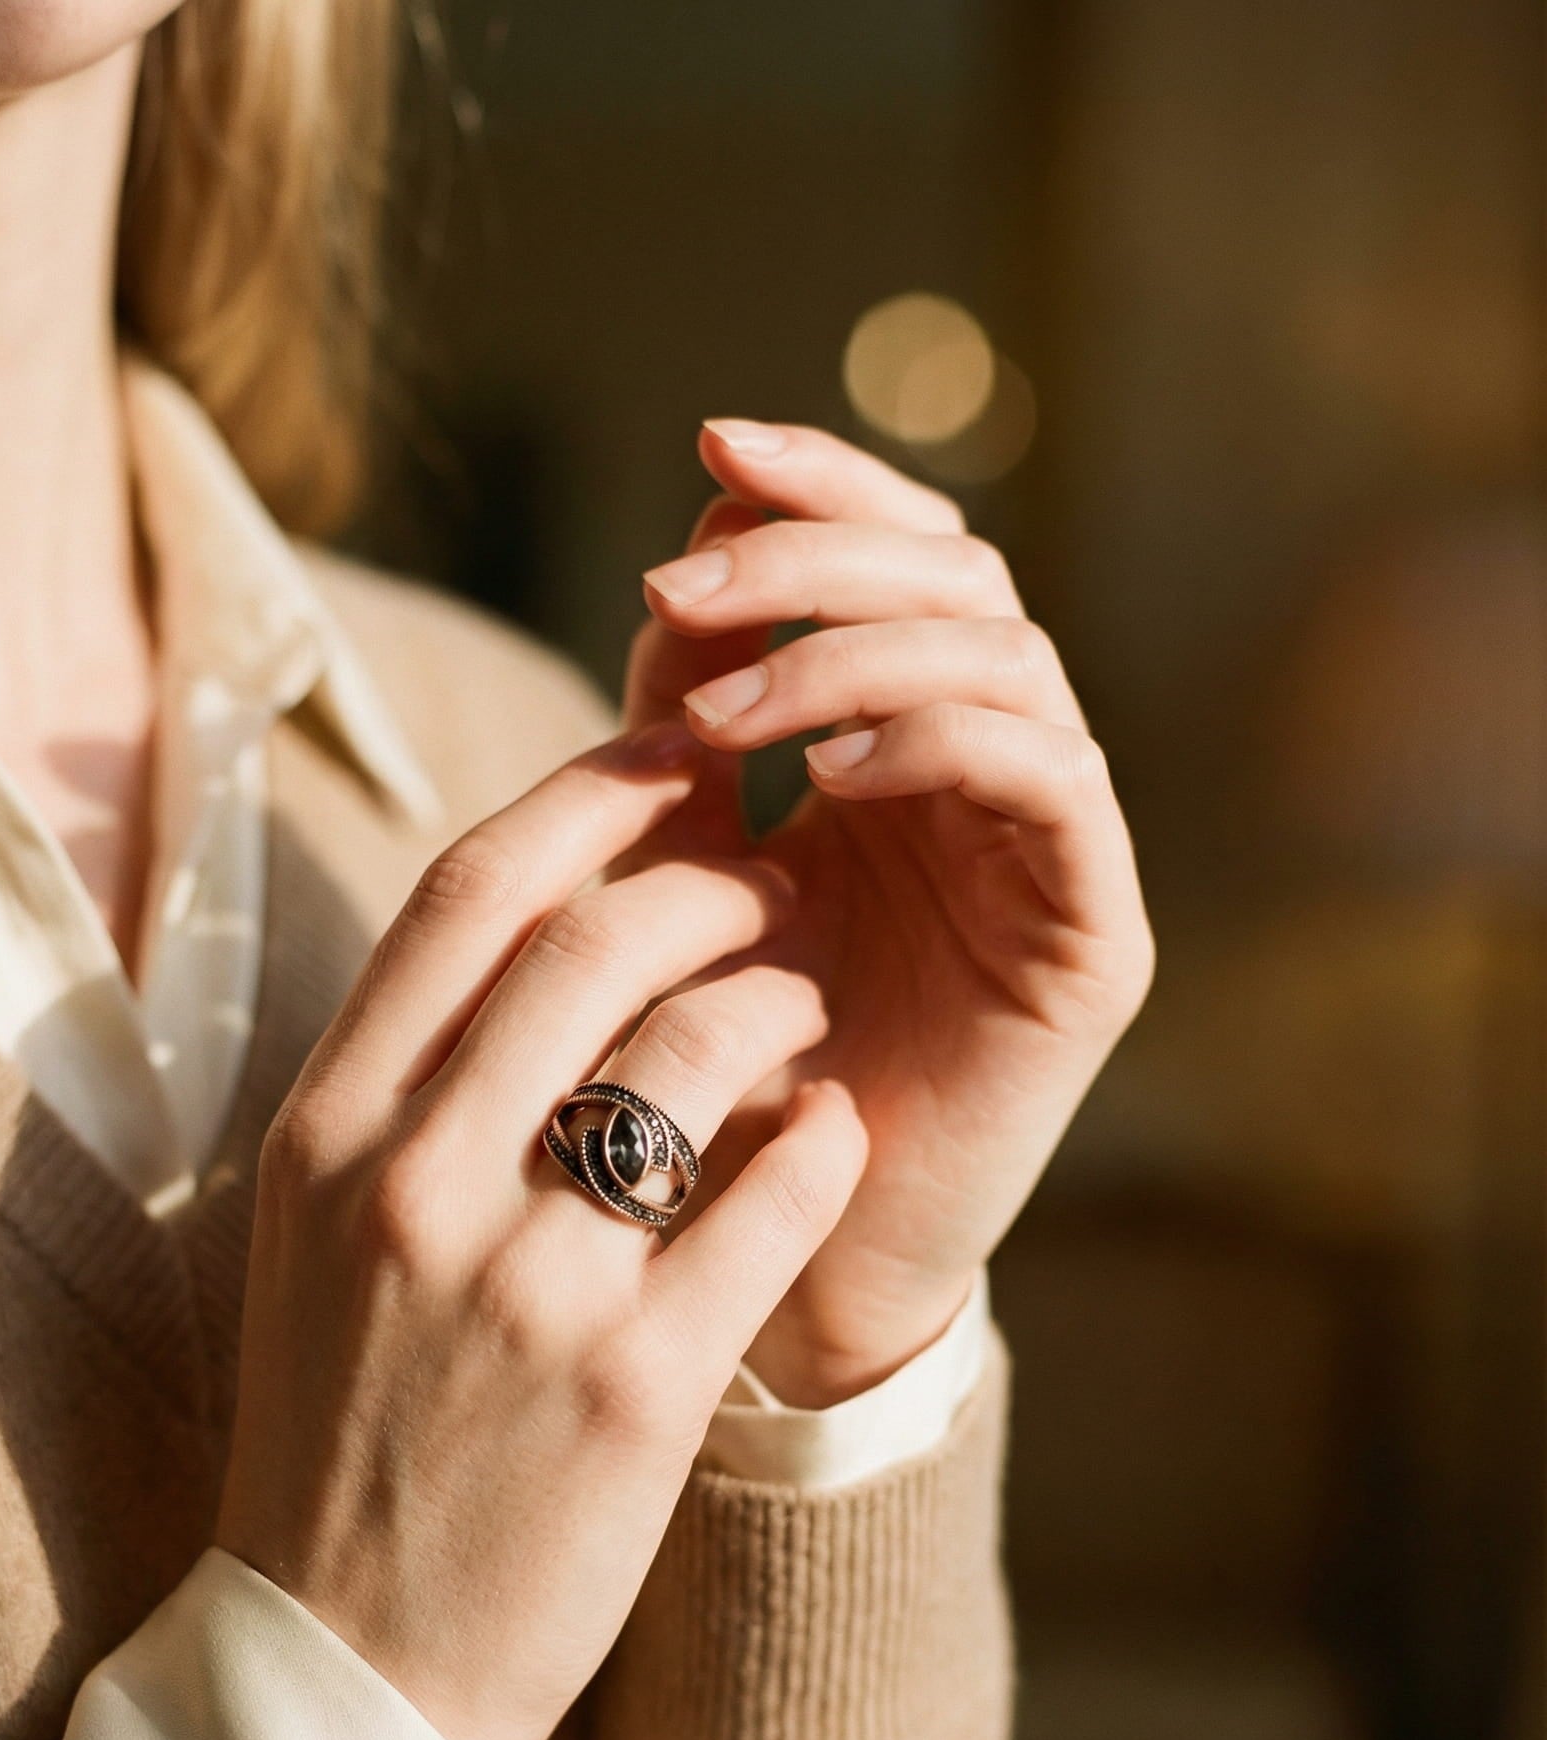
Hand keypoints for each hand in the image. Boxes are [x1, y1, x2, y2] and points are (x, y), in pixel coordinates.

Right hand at [215, 724, 867, 1739]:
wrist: (341, 1664)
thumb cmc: (344, 1428)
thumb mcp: (319, 1234)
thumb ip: (404, 1079)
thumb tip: (540, 918)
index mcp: (325, 1133)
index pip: (473, 893)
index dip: (592, 796)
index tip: (672, 761)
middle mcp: (415, 1186)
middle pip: (600, 938)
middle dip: (714, 876)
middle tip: (774, 877)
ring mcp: (529, 1286)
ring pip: (704, 1046)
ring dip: (785, 994)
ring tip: (810, 1003)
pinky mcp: (641, 1384)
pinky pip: (779, 1192)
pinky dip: (823, 1134)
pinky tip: (829, 1132)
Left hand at [625, 421, 1154, 1406]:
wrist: (782, 1263)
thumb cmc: (718, 1077)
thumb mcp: (678, 873)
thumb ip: (683, 734)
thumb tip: (676, 578)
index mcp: (899, 748)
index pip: (897, 556)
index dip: (820, 484)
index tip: (710, 448)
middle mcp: (989, 780)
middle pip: (958, 577)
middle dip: (820, 553)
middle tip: (691, 580)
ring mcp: (1050, 852)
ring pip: (1005, 658)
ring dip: (855, 651)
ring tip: (726, 709)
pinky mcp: (1092, 937)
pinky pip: (1051, 779)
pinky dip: (941, 740)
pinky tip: (827, 773)